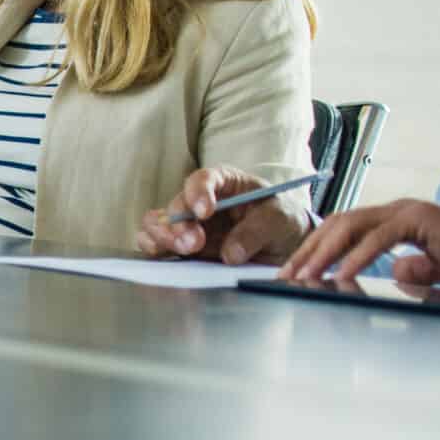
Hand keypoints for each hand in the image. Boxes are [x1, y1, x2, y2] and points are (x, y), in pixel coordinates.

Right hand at [134, 167, 305, 263]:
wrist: (283, 246)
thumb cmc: (281, 220)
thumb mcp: (280, 218)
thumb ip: (257, 230)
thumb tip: (230, 254)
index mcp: (224, 183)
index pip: (203, 179)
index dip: (198, 192)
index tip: (204, 211)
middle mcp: (199, 202)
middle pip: (175, 206)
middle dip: (179, 225)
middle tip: (194, 243)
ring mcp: (188, 226)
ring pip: (157, 225)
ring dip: (163, 239)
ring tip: (184, 251)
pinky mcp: (183, 249)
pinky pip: (157, 248)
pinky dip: (157, 253)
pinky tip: (166, 259)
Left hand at [278, 196, 439, 287]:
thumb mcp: (434, 271)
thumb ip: (413, 270)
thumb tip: (397, 270)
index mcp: (394, 220)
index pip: (342, 228)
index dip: (314, 248)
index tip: (290, 271)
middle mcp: (398, 211)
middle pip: (338, 223)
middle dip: (309, 249)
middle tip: (286, 275)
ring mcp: (410, 211)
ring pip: (352, 225)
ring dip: (324, 251)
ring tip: (305, 276)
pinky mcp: (422, 219)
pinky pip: (380, 236)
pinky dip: (357, 256)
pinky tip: (341, 275)